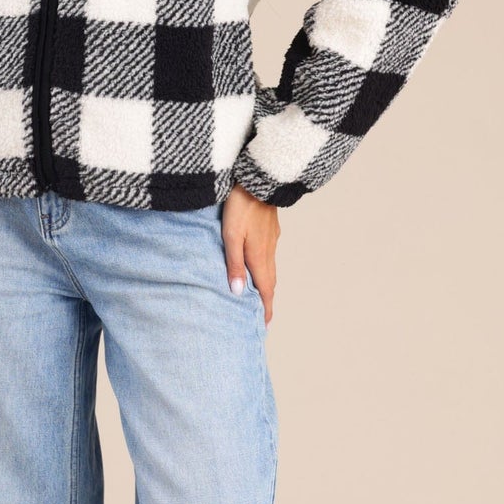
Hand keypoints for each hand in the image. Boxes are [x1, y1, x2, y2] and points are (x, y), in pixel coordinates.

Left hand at [221, 183, 278, 323]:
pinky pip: (269, 255)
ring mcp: (272, 238)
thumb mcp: (231, 235)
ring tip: (260, 295)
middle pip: (270, 281)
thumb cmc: (240, 205)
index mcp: (259, 255)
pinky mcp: (270, 228)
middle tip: (263, 316)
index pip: (265, 289)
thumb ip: (233, 263)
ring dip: (267, 284)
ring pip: (270, 267)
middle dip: (267, 300)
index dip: (266, 308)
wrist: (258, 179)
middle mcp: (269, 250)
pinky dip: (265, 268)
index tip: (265, 325)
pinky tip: (258, 265)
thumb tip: (237, 292)